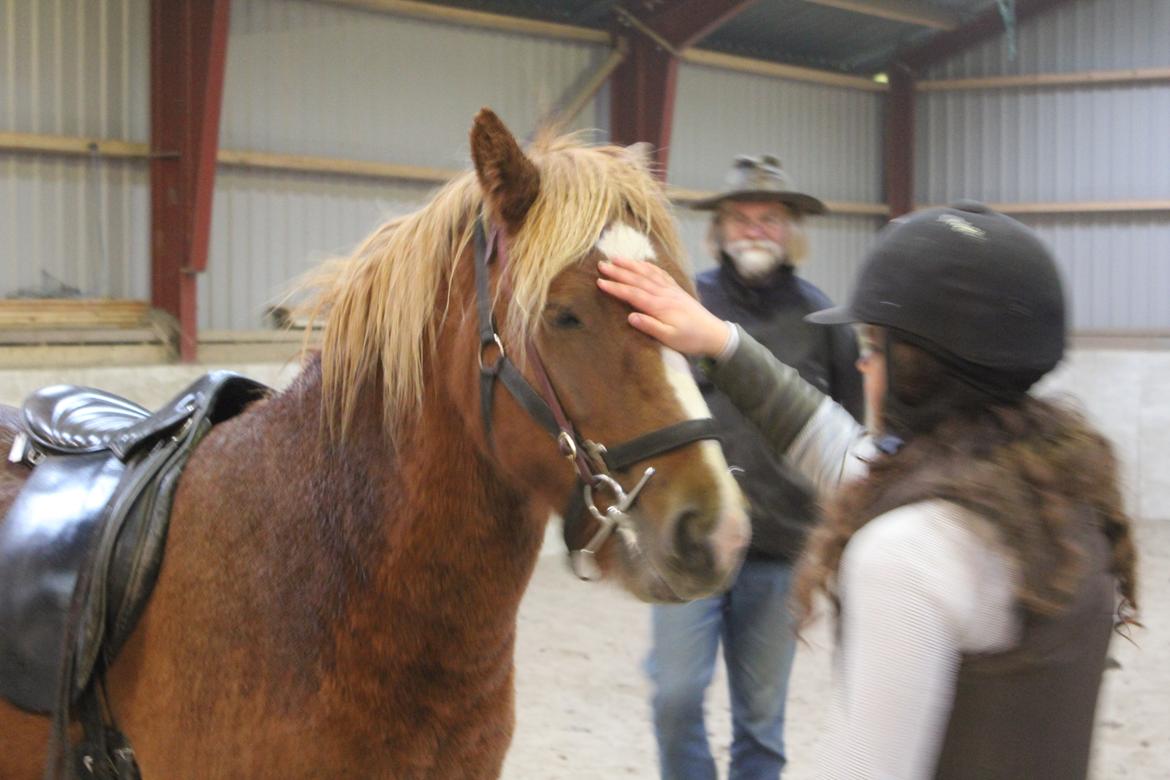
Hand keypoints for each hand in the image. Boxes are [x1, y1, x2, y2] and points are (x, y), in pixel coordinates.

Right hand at [597, 257, 730, 357]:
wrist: (714, 333)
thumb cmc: (691, 339)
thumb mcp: (670, 338)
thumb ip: (651, 326)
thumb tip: (630, 317)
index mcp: (660, 306)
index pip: (633, 294)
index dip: (616, 287)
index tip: (600, 282)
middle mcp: (664, 294)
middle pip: (637, 279)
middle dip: (618, 271)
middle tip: (601, 264)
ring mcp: (670, 290)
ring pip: (648, 273)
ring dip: (631, 265)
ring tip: (616, 258)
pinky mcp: (676, 290)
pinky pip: (660, 274)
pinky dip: (649, 267)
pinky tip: (641, 263)